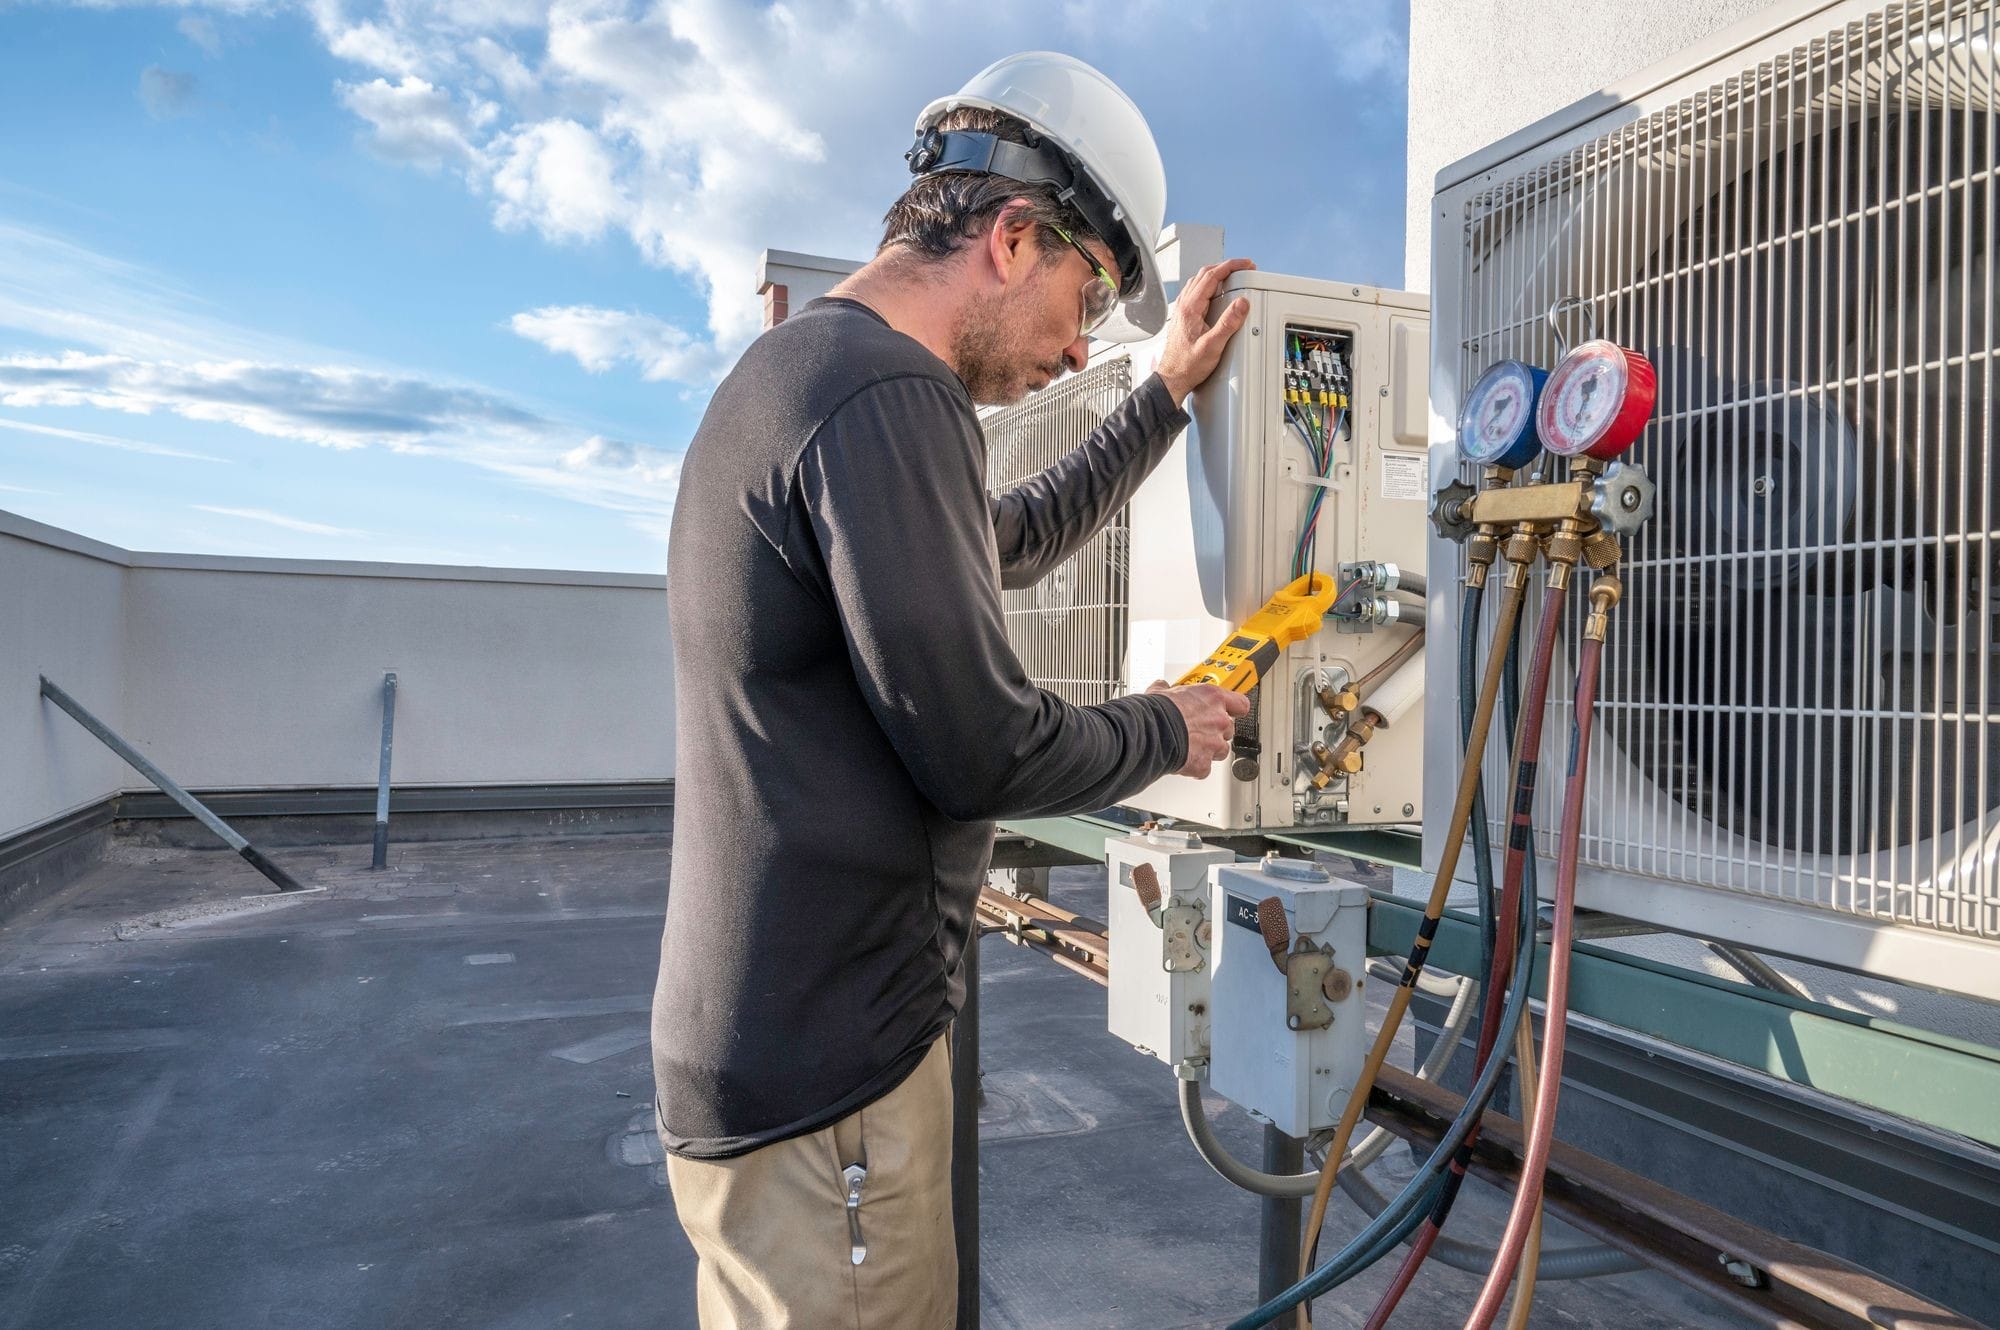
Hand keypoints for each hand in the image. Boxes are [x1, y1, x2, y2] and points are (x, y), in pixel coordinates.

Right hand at [1146, 679, 1251, 778]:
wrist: (1150, 733)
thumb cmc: (1157, 712)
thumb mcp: (1161, 692)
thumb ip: (1167, 689)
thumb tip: (1161, 687)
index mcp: (1212, 698)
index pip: (1240, 703)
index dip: (1235, 708)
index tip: (1230, 710)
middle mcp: (1219, 720)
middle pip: (1229, 729)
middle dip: (1216, 731)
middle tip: (1198, 730)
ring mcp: (1214, 743)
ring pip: (1221, 750)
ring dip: (1209, 750)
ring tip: (1190, 747)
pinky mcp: (1204, 763)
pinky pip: (1204, 767)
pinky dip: (1195, 766)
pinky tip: (1182, 760)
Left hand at [1154, 257, 1257, 402]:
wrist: (1172, 378)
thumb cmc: (1187, 366)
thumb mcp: (1212, 346)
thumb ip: (1228, 323)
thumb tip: (1241, 304)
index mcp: (1190, 308)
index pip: (1211, 276)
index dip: (1230, 266)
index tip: (1245, 264)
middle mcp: (1183, 306)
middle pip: (1204, 274)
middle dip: (1225, 267)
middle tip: (1242, 268)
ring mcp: (1182, 310)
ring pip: (1198, 281)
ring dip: (1216, 274)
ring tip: (1232, 276)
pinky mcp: (1183, 317)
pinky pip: (1195, 292)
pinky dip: (1208, 285)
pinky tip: (1216, 292)